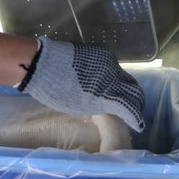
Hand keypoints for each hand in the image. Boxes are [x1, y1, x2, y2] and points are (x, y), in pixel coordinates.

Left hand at [18, 37, 145, 131]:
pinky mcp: (102, 53)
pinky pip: (115, 67)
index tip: (137, 125)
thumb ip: (101, 106)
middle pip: (134, 90)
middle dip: (136, 102)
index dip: (135, 118)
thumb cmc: (55, 92)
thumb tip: (111, 105)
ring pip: (125, 77)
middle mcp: (114, 77)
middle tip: (134, 110)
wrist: (41, 65)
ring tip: (122, 97)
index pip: (131, 108)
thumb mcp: (80, 106)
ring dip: (126, 88)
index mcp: (108, 95)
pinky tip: (108, 82)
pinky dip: (115, 77)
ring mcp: (109, 62)